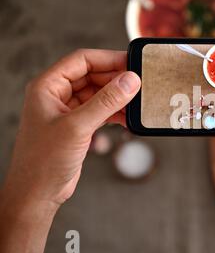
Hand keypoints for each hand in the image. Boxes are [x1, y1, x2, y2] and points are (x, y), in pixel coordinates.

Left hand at [0, 49, 140, 252]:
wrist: (37, 193)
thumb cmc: (44, 161)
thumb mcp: (78, 126)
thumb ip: (106, 102)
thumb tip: (130, 80)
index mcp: (48, 87)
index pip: (81, 60)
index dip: (107, 59)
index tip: (131, 62)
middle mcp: (57, 95)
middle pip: (92, 76)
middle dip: (115, 79)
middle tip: (139, 83)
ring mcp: (68, 111)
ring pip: (98, 94)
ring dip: (117, 97)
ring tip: (136, 101)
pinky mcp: (78, 127)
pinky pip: (100, 111)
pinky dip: (115, 113)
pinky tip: (128, 117)